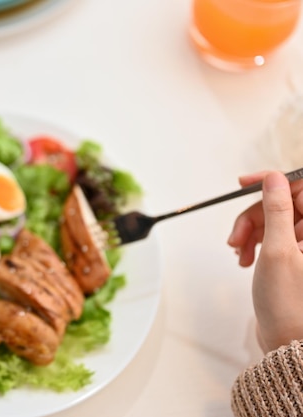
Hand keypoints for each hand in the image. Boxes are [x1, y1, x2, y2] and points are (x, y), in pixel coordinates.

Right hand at [228, 171, 302, 352]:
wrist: (289, 339)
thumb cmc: (289, 302)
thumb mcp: (278, 250)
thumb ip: (277, 210)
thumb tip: (274, 179)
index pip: (300, 187)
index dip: (271, 181)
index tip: (244, 183)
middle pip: (281, 203)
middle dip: (253, 216)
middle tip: (236, 238)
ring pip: (272, 219)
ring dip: (250, 231)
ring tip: (239, 253)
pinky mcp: (294, 254)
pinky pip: (271, 235)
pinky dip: (254, 242)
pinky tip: (246, 258)